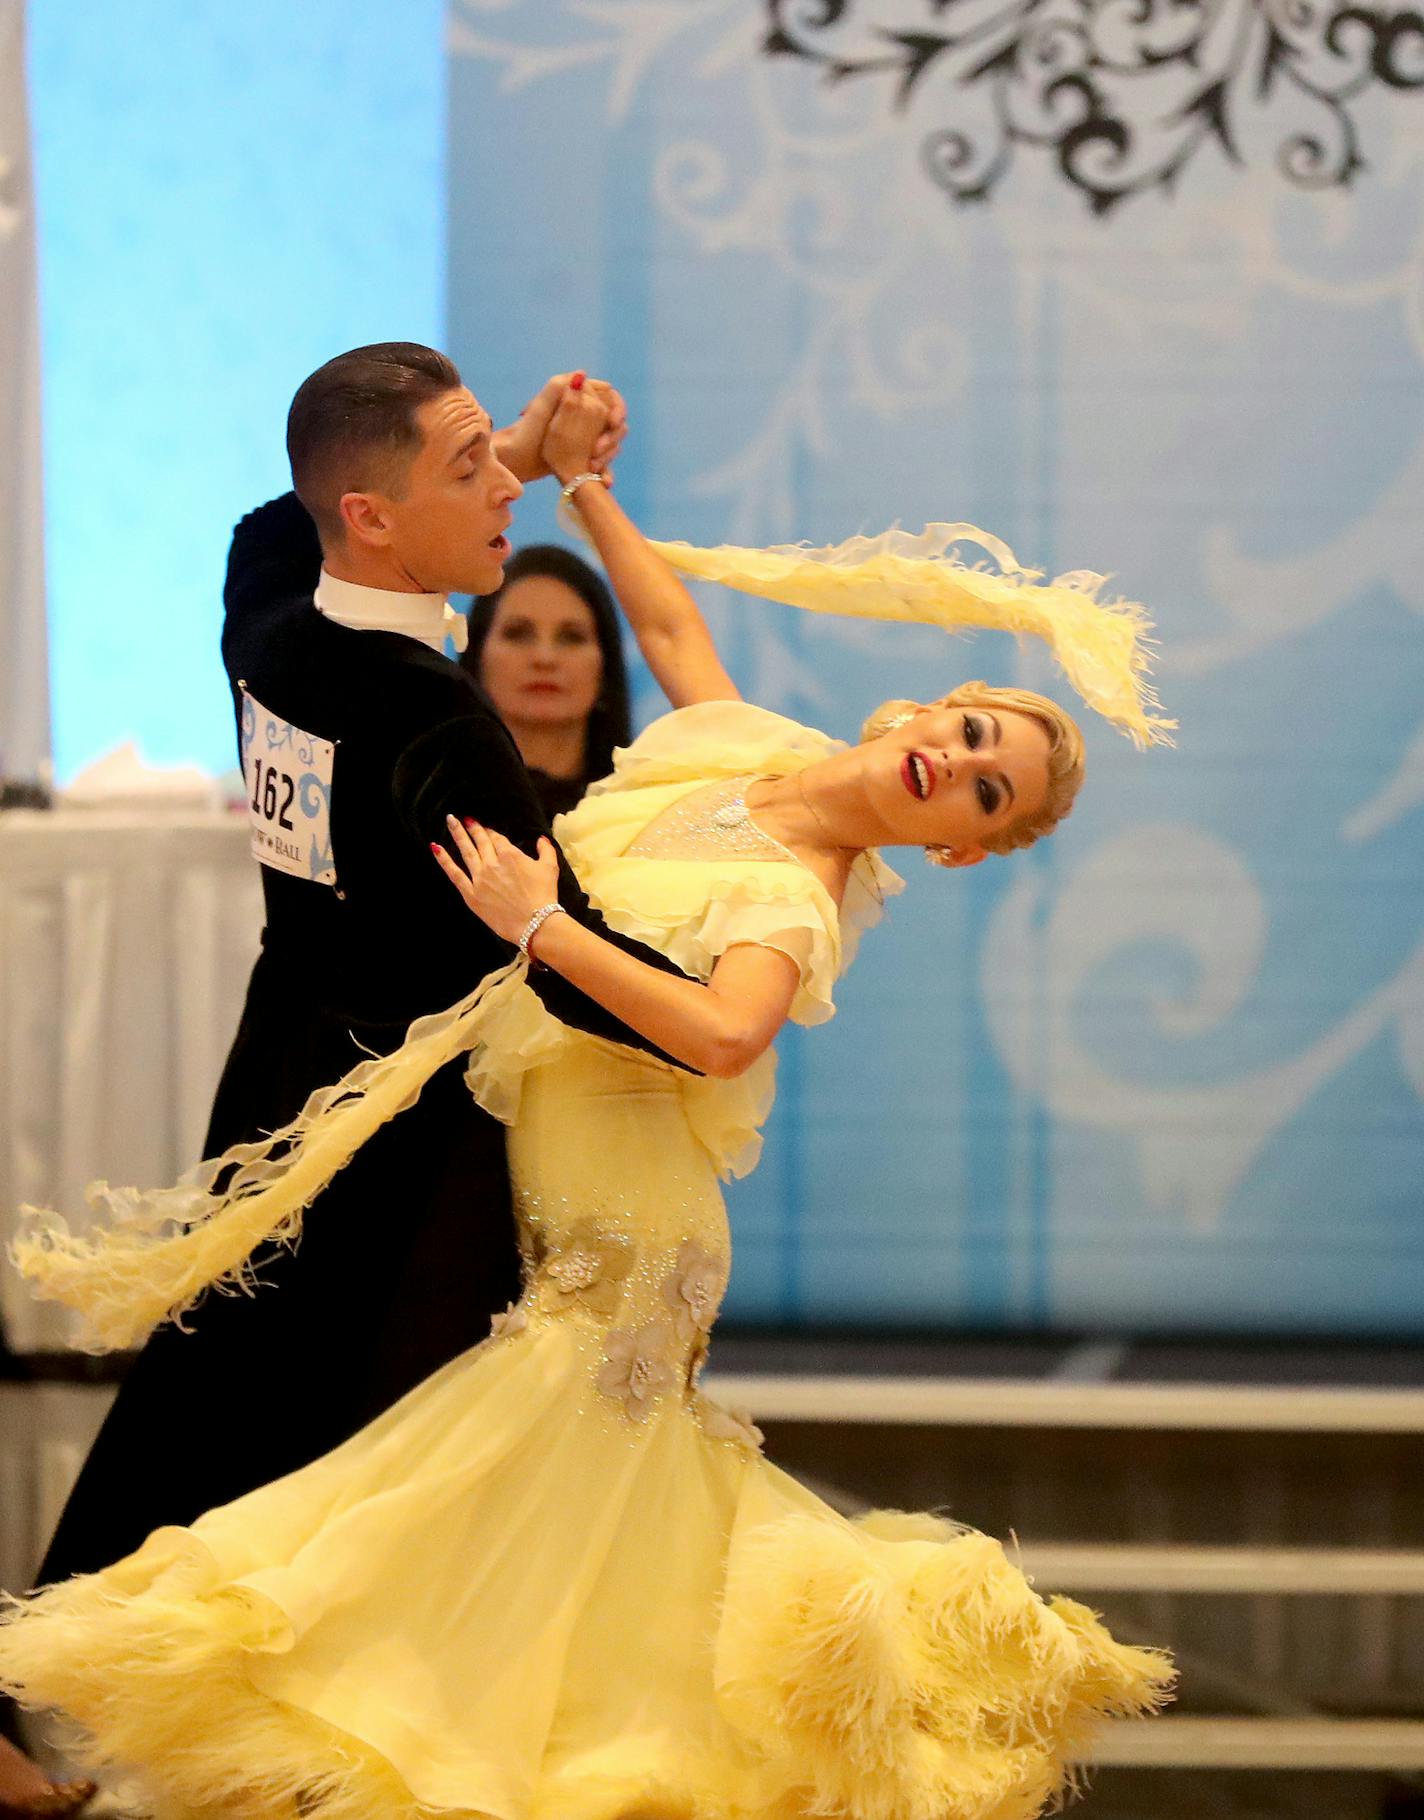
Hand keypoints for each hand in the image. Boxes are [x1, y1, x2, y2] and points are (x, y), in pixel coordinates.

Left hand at [432, 816, 559, 945]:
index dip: (490, 831)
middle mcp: (492, 863)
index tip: (484, 827)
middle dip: (473, 828)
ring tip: (450, 821)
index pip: (497, 839)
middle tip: (466, 819)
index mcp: (510, 855)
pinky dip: (444, 860)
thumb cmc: (544, 895)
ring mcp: (479, 878)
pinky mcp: (471, 894)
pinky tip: (435, 847)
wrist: (534, 922)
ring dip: (458, 834)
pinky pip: (454, 873)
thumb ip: (545, 850)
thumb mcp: (550, 868)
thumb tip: (540, 838)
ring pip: (466, 851)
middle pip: (480, 841)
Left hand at [494, 372, 627, 481]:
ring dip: (609, 453)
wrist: (517, 460)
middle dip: (612, 436)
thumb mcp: (540, 410)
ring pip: (611, 438)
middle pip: (615, 418)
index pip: (609, 394)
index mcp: (573, 394)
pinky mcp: (583, 446)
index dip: (617, 408)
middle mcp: (582, 409)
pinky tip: (601, 476)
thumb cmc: (525, 434)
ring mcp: (584, 428)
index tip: (613, 423)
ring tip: (594, 466)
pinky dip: (605, 464)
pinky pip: (604, 453)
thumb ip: (558, 388)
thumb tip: (581, 374)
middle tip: (598, 450)